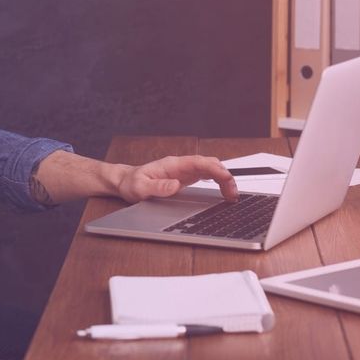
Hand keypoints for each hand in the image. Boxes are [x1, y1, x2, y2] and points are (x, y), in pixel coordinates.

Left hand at [116, 155, 237, 203]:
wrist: (126, 181)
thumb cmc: (132, 183)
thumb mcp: (140, 187)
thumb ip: (157, 186)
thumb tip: (175, 185)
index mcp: (173, 164)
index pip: (199, 162)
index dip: (215, 169)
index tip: (226, 178)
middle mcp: (181, 166)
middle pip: (210, 164)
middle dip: (225, 176)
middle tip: (233, 195)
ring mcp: (184, 171)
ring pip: (211, 170)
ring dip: (224, 180)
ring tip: (232, 197)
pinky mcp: (186, 178)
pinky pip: (207, 177)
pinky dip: (218, 183)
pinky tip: (224, 193)